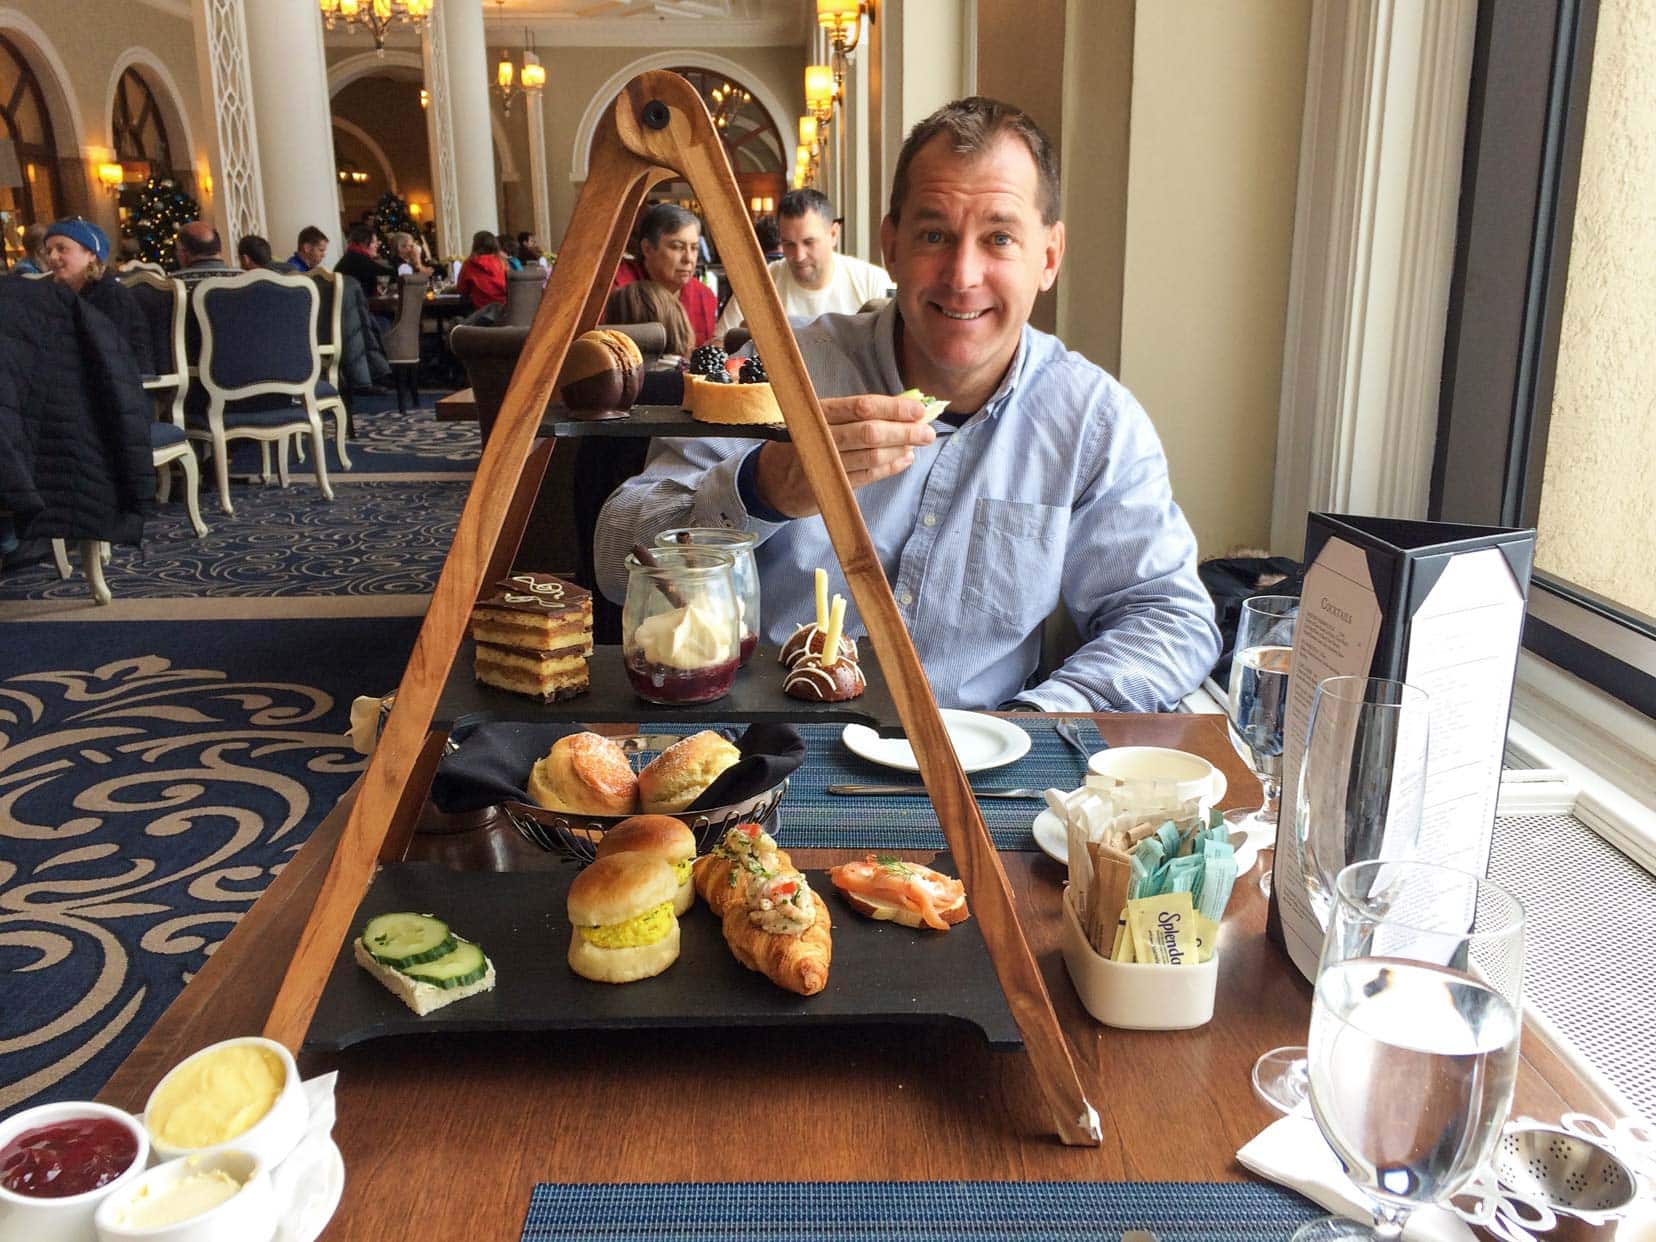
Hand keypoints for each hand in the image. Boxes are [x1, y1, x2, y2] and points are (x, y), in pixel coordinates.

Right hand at [753, 394, 936, 518]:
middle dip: (903, 431)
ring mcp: (824, 464)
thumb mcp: (820, 418)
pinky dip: (890, 467)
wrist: (772, 480)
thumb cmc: (804, 440)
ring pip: (871, 456)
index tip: (918, 409)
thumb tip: (903, 405)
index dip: (893, 408)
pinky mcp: (830, 487)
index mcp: (817, 412)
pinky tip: (904, 459)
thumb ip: (856, 413)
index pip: (861, 407)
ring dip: (900, 449)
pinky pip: (868, 476)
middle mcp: (819, 437)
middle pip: (869, 433)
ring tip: (917, 444)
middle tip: (926, 431)